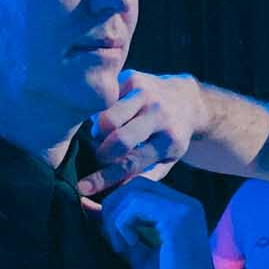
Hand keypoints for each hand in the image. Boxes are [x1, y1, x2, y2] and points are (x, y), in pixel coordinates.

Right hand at [80, 71, 202, 197]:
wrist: (186, 99)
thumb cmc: (170, 137)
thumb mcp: (166, 160)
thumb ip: (142, 176)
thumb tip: (113, 191)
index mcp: (169, 140)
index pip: (130, 162)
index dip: (104, 177)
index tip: (83, 187)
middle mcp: (159, 114)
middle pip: (118, 138)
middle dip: (102, 152)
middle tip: (103, 155)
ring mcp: (145, 93)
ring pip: (106, 117)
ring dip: (99, 132)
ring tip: (107, 135)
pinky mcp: (132, 78)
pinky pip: (104, 100)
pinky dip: (102, 112)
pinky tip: (113, 116)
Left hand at [96, 178, 239, 268]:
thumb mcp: (137, 252)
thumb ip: (117, 228)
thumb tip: (87, 207)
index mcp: (181, 209)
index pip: (140, 187)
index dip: (117, 202)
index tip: (103, 227)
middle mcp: (186, 202)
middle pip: (135, 183)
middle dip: (113, 206)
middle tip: (111, 239)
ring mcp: (184, 208)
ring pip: (133, 191)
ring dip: (116, 217)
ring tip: (121, 247)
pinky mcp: (177, 217)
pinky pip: (135, 205)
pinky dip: (122, 223)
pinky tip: (129, 246)